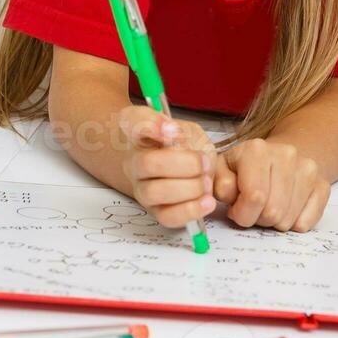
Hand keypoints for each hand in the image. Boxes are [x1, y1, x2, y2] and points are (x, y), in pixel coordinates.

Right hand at [116, 106, 216, 229]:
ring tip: (205, 183)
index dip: (150, 124)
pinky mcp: (156, 211)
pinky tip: (206, 201)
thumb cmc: (186, 150)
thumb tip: (173, 134)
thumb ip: (181, 131)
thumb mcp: (188, 130)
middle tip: (204, 163)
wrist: (187, 171)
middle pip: (146, 163)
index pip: (132, 121)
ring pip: (154, 192)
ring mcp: (142, 189)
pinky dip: (190, 210)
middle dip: (184, 164)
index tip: (171, 128)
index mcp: (139, 134)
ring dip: (188, 188)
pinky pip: (167, 217)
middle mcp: (134, 161)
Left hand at [213, 138, 329, 231]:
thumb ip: (218, 182)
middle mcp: (287, 155)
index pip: (254, 196)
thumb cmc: (245, 167)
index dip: (242, 213)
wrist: (280, 156)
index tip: (236, 211)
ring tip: (267, 206)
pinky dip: (292, 223)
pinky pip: (307, 222)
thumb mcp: (223, 169)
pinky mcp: (323, 185)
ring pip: (288, 220)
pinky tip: (285, 208)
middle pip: (272, 212)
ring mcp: (308, 169)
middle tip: (253, 209)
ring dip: (274, 222)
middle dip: (258, 219)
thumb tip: (229, 193)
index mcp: (257, 150)